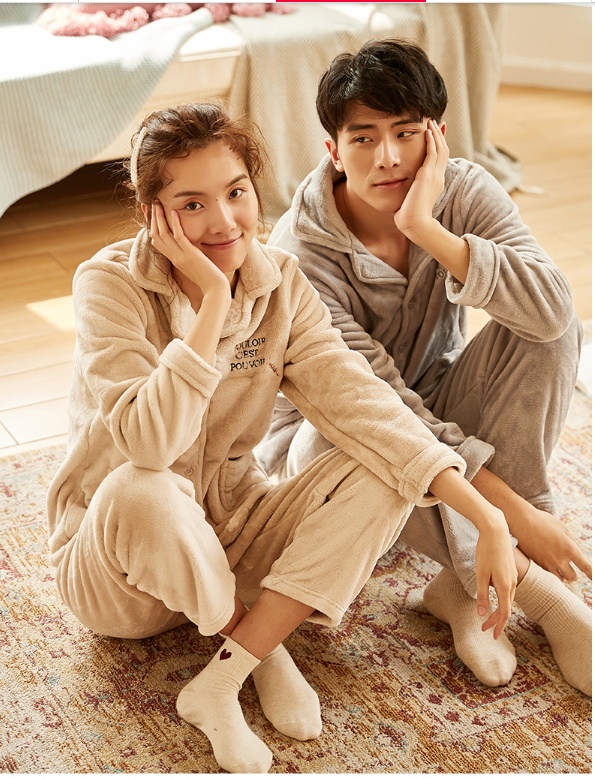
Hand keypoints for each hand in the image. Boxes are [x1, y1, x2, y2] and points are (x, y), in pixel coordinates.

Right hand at [150, 202, 230, 298]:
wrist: (215, 291)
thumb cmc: (208, 280)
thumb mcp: (194, 265)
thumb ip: (188, 255)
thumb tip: (190, 245)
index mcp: (174, 260)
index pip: (156, 241)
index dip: (151, 227)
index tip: (149, 214)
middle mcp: (174, 257)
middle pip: (155, 235)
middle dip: (151, 218)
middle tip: (150, 204)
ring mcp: (181, 256)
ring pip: (163, 234)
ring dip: (159, 217)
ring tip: (157, 203)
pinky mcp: (190, 255)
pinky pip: (179, 237)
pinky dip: (175, 224)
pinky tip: (174, 212)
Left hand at [394, 119, 448, 237]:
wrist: (416, 223)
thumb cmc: (411, 217)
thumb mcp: (412, 201)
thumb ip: (411, 192)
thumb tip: (404, 193)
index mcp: (436, 183)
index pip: (440, 160)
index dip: (439, 146)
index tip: (435, 136)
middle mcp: (438, 177)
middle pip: (444, 151)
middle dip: (440, 136)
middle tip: (436, 123)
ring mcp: (435, 175)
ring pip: (440, 149)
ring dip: (436, 134)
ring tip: (431, 122)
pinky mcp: (428, 174)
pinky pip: (433, 152)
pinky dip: (432, 140)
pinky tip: (427, 131)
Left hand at [474, 514, 517, 639]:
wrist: (496, 530)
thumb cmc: (486, 551)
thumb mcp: (481, 574)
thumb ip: (481, 594)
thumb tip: (482, 613)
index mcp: (505, 586)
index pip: (504, 613)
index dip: (497, 626)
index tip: (492, 636)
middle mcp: (512, 583)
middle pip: (506, 608)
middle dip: (496, 621)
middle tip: (485, 630)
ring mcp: (512, 576)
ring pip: (508, 599)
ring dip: (499, 610)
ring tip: (488, 617)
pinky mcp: (510, 570)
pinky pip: (508, 590)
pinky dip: (502, 600)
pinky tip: (495, 599)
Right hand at [513, 505, 591, 581]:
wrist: (521, 521)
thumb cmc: (543, 521)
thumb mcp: (562, 528)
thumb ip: (571, 542)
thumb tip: (576, 553)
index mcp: (570, 548)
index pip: (586, 567)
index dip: (592, 575)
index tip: (594, 579)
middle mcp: (559, 559)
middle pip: (572, 577)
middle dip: (571, 572)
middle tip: (568, 565)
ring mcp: (547, 563)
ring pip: (560, 579)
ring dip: (561, 574)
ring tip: (556, 565)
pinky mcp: (537, 564)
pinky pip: (547, 575)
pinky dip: (550, 571)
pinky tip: (546, 562)